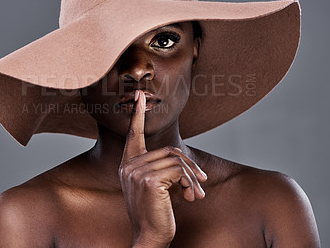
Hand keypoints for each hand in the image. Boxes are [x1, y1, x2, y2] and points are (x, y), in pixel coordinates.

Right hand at [118, 90, 206, 246]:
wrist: (149, 235)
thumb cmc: (154, 211)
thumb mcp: (155, 185)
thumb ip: (161, 168)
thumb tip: (182, 162)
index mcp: (128, 164)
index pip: (133, 134)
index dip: (137, 114)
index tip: (139, 96)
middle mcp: (128, 165)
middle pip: (169, 151)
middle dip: (189, 167)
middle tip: (201, 182)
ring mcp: (137, 172)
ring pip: (176, 161)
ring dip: (192, 178)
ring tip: (196, 193)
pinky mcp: (148, 180)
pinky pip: (178, 171)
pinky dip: (189, 183)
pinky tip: (189, 198)